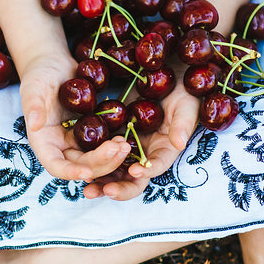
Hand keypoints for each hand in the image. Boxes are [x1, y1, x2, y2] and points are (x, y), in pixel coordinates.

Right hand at [20, 55, 130, 180]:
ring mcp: (78, 141)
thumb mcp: (34, 87)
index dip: (71, 172)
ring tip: (125, 144)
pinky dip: (115, 146)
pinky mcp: (92, 132)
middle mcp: (61, 146)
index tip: (88, 173)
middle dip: (101, 162)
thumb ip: (33, 106)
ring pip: (96, 159)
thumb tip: (34, 124)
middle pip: (82, 165)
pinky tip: (127, 138)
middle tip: (119, 149)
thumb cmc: (39, 75)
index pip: (56, 166)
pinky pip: (104, 144)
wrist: (55, 64)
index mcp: (44, 143)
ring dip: (112, 157)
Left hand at [83, 81, 198, 200]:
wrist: (162, 72)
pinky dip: (88, 160)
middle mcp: (144, 153)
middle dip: (119, 187)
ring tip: (88, 189)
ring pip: (113, 170)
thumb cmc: (181, 89)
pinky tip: (76, 167)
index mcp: (164, 149)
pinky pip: (98, 151)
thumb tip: (179, 143)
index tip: (136, 171)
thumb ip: (183, 124)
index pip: (157, 165)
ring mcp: (126, 145)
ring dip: (101, 181)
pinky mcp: (110, 134)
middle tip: (105, 191)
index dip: (147, 170)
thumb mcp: (186, 104)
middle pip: (132, 178)